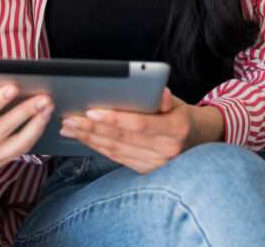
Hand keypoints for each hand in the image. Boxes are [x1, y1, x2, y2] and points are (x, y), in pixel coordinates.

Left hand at [59, 89, 223, 172]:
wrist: (196, 140)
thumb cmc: (180, 114)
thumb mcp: (178, 102)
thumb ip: (164, 98)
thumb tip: (159, 93)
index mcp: (175, 128)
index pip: (140, 124)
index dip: (114, 119)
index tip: (90, 112)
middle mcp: (167, 150)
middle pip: (122, 139)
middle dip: (91, 128)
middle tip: (68, 118)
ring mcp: (156, 164)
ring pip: (115, 150)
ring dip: (89, 138)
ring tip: (68, 126)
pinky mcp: (146, 171)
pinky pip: (117, 158)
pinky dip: (97, 147)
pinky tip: (82, 137)